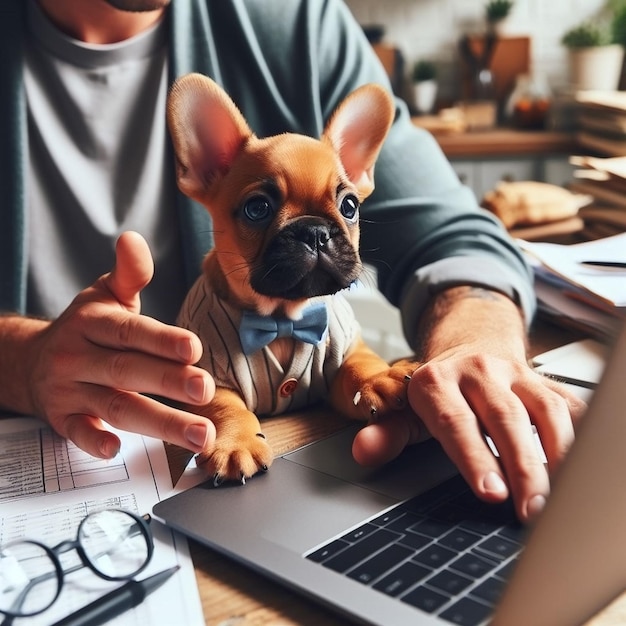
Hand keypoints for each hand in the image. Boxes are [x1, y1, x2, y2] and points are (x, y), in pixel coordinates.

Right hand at [25, 231, 215, 457]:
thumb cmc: (85, 327)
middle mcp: (79, 356)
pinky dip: (93, 442)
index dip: (161, 340)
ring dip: (159, 423)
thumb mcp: (105, 296)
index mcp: (93, 323)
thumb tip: (134, 239)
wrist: (30, 360)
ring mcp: (69, 390)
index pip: (130, 332)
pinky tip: (117, 449)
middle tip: (206, 389)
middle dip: (169, 381)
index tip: (194, 349)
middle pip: (127, 370)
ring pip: (115, 407)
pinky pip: (75, 433)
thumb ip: (129, 273)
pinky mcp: (62, 418)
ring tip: (201, 435)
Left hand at [351, 287, 587, 522]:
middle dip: (522, 466)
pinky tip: (582, 464)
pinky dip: (581, 433)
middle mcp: (478, 372)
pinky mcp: (544, 380)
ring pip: (545, 409)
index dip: (474, 458)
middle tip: (532, 510)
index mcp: (437, 381)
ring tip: (563, 496)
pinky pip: (570, 403)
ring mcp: (516, 373)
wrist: (471, 345)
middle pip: (504, 418)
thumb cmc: (439, 390)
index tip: (492, 494)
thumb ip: (388, 433)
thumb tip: (362, 452)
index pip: (455, 423)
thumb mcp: (407, 410)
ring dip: (558, 453)